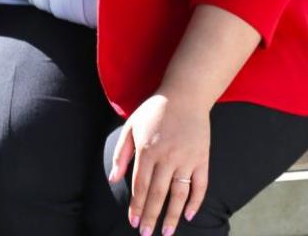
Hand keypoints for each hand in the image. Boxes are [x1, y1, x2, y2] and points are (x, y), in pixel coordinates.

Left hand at [108, 93, 209, 235]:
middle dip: (151, 216)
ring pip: (179, 194)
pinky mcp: (202, 159)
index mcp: (147, 149)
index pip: (140, 185)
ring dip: (172, 216)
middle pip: (158, 194)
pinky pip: (200, 186)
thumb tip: (113, 179)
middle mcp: (167, 157)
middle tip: (146, 234)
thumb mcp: (131, 126)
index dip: (136, 206)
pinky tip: (189, 215)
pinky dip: (196, 202)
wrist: (185, 95)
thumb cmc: (155, 111)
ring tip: (167, 232)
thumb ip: (121, 153)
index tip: (133, 222)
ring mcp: (186, 159)